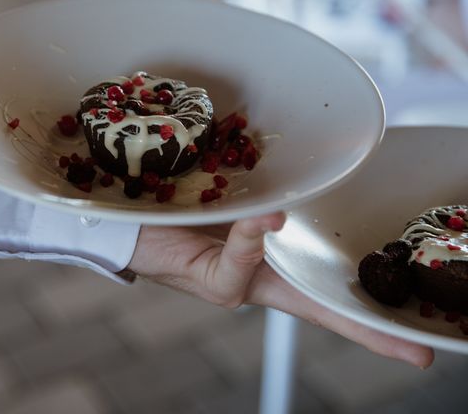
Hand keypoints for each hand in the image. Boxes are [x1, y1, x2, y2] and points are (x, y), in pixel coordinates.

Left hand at [129, 213, 433, 367]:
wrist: (131, 218)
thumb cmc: (183, 204)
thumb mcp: (234, 195)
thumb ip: (261, 196)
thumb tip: (287, 197)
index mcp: (271, 260)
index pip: (325, 288)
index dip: (367, 315)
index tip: (415, 345)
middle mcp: (262, 278)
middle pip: (322, 303)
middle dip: (364, 323)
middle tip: (414, 350)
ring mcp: (241, 286)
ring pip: (290, 292)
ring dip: (317, 279)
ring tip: (333, 257)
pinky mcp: (216, 285)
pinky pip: (244, 263)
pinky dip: (256, 238)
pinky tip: (267, 218)